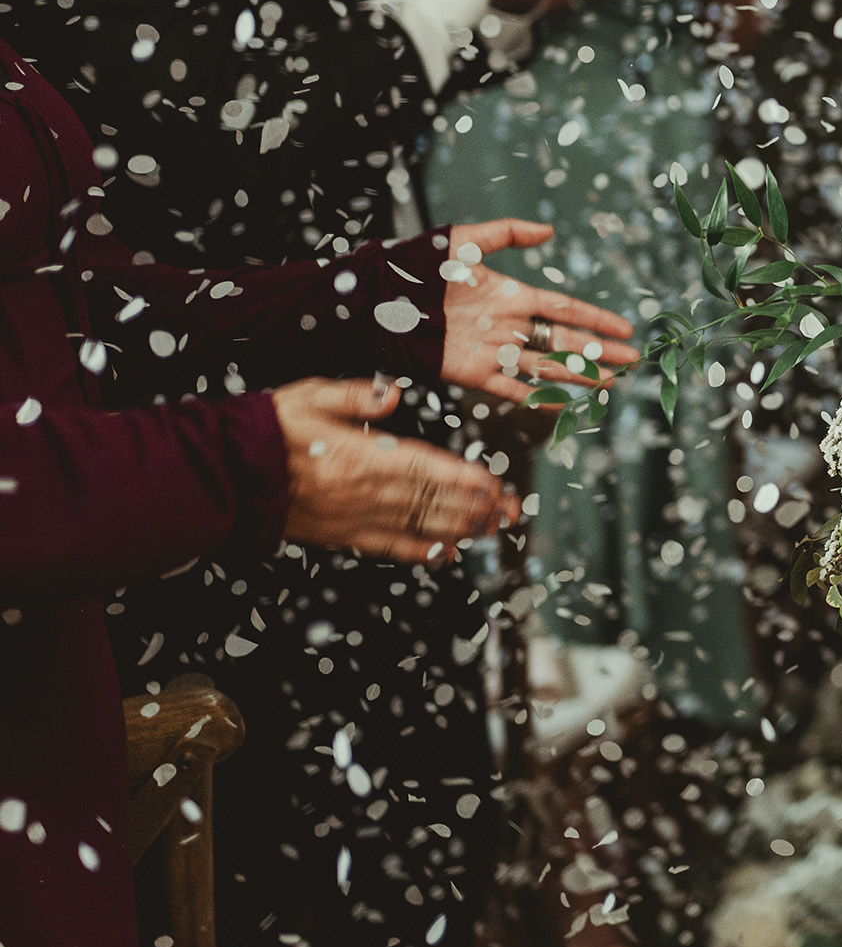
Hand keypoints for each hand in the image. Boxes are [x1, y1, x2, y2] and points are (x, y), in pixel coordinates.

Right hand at [273, 376, 517, 562]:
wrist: (226, 476)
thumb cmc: (269, 432)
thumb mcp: (310, 396)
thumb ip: (356, 395)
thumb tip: (392, 393)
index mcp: (363, 457)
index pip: (429, 469)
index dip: (465, 480)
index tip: (495, 485)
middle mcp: (366, 491)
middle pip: (434, 501)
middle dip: (477, 507)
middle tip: (511, 511)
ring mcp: (355, 517)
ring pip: (420, 525)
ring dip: (461, 528)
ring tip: (493, 529)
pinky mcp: (342, 535)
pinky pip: (389, 546)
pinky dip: (420, 551)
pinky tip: (446, 553)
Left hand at [436, 219, 638, 403]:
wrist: (379, 300)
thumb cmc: (418, 266)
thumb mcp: (465, 242)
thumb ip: (507, 233)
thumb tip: (549, 230)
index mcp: (512, 295)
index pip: (564, 309)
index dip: (596, 318)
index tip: (624, 328)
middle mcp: (509, 325)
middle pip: (564, 341)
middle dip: (599, 352)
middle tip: (630, 363)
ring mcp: (493, 350)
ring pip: (546, 367)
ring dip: (578, 376)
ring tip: (607, 385)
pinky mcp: (473, 373)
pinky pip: (509, 389)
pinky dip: (533, 399)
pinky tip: (557, 406)